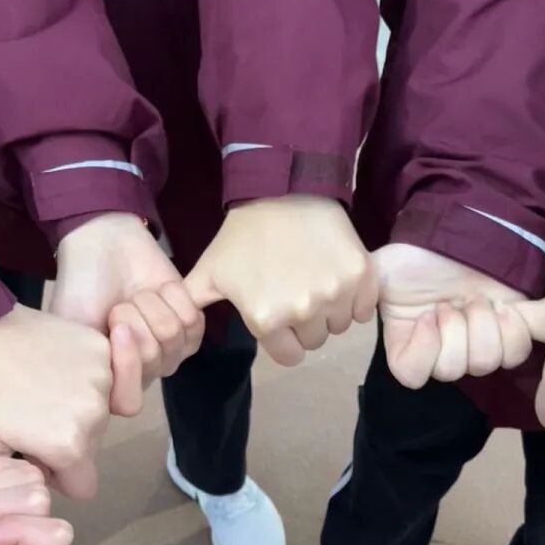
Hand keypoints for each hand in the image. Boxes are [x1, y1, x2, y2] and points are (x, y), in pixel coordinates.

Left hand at [0, 304, 112, 498]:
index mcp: (68, 446)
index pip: (83, 487)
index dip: (56, 476)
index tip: (31, 453)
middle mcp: (96, 415)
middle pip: (92, 451)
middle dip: (66, 442)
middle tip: (29, 416)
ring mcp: (101, 377)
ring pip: (100, 416)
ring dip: (75, 411)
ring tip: (36, 390)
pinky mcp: (100, 349)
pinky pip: (105, 379)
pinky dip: (83, 378)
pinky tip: (50, 369)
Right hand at [50, 213, 203, 414]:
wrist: (101, 245)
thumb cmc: (81, 288)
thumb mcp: (70, 330)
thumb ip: (85, 365)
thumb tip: (103, 383)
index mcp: (111, 379)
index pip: (128, 402)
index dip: (127, 366)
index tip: (117, 329)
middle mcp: (143, 372)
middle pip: (154, 360)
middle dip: (134, 319)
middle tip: (119, 304)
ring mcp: (169, 351)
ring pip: (174, 337)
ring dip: (151, 304)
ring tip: (137, 294)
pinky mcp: (191, 326)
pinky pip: (195, 321)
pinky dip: (174, 296)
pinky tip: (159, 289)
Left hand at [185, 196, 376, 365]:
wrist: (282, 188)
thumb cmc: (244, 233)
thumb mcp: (210, 271)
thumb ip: (193, 305)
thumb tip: (179, 329)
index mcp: (266, 320)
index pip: (290, 356)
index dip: (287, 339)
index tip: (284, 316)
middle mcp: (302, 313)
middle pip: (316, 341)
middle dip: (309, 324)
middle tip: (300, 291)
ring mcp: (334, 294)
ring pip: (341, 325)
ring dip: (334, 310)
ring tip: (318, 280)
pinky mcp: (360, 276)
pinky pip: (365, 308)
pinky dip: (358, 298)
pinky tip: (339, 276)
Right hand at [373, 243, 531, 387]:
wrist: (460, 234)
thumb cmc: (418, 256)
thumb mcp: (381, 271)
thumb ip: (362, 293)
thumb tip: (356, 305)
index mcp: (408, 345)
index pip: (412, 376)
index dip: (423, 351)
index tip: (427, 315)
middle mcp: (441, 352)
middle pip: (451, 370)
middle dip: (454, 329)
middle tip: (453, 300)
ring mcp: (474, 346)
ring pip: (483, 363)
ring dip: (481, 324)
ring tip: (476, 299)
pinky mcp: (507, 336)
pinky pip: (515, 353)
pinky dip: (510, 328)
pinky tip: (501, 306)